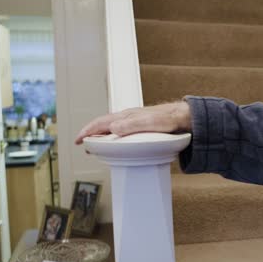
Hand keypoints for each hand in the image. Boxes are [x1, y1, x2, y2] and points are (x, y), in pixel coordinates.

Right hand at [75, 101, 191, 144]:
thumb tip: (113, 128)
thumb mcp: (150, 123)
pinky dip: (113, 137)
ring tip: (95, 145)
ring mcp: (134, 122)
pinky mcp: (140, 127)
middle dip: (91, 134)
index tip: (78, 140)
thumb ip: (132, 125)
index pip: (101, 122)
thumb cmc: (169, 119)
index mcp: (127, 116)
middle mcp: (128, 118)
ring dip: (101, 136)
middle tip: (83, 144)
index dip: (88, 131)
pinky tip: (115, 143)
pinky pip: (121, 131)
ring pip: (111, 128)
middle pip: (104, 125)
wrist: (184, 117)